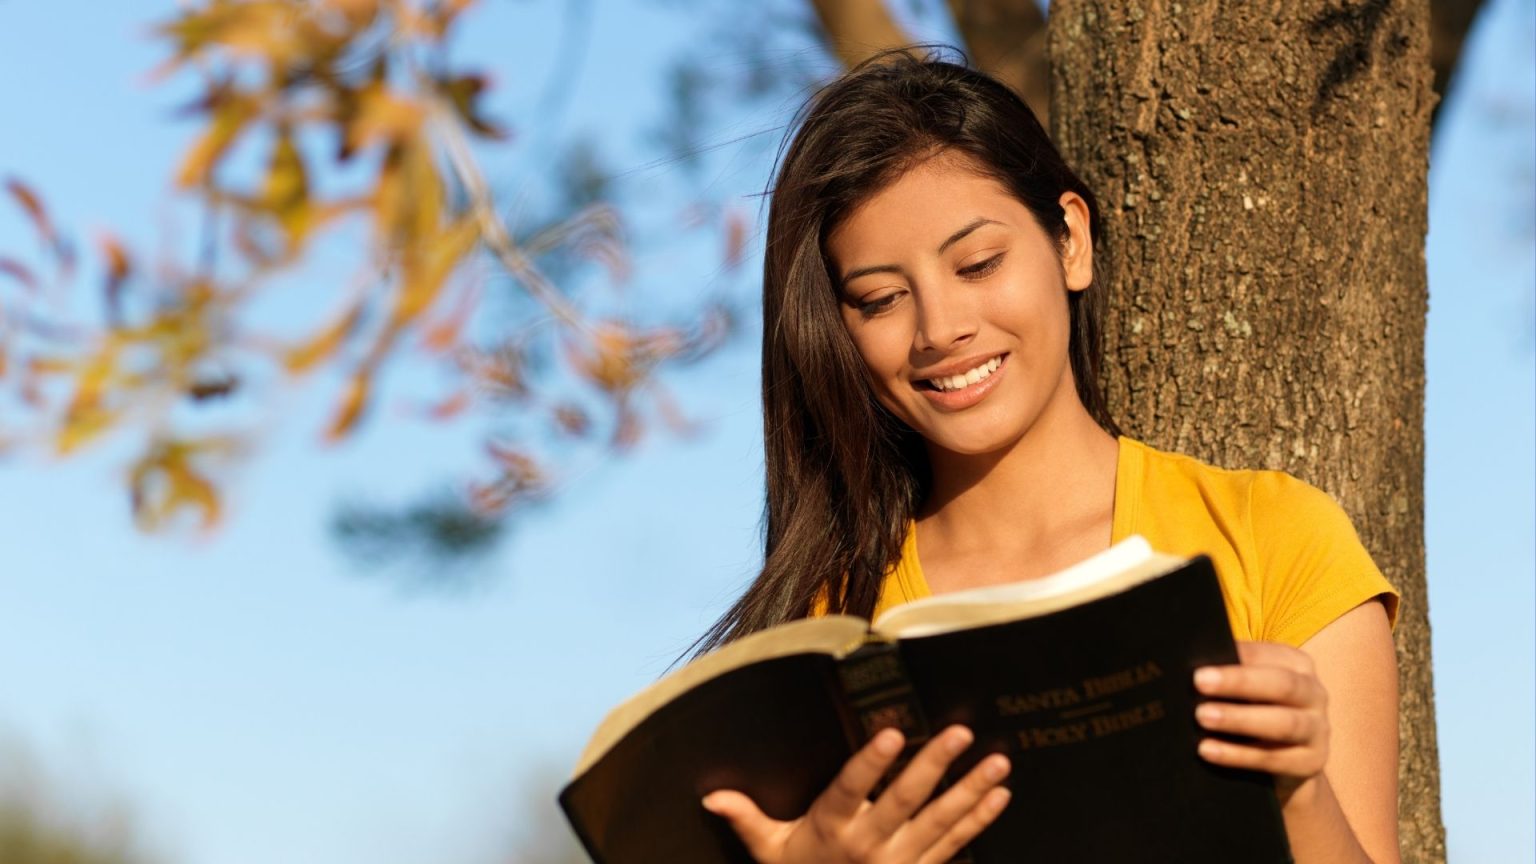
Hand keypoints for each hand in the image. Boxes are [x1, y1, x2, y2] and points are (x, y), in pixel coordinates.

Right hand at [701, 725, 1010, 863]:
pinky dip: (979, 821)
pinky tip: (1001, 795)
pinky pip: (955, 845)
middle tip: (959, 733)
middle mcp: (868, 845)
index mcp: (830, 829)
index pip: (851, 790)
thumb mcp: (770, 852)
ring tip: (998, 762)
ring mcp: (900, 862)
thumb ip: (746, 818)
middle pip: (904, 801)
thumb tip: (711, 795)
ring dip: (971, 791)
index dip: (870, 763)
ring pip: (940, 822)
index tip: (892, 733)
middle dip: (934, 766)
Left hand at [1193, 641, 1328, 803]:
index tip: (1204, 659)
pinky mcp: (1311, 764)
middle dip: (1239, 682)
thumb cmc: (1255, 711)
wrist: (1287, 765)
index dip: (1238, 656)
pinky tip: (1207, 750)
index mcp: (1297, 665)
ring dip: (1239, 719)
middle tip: (1198, 681)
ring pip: (1282, 723)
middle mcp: (1314, 694)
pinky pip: (1273, 759)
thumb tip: (1183, 659)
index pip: (1269, 655)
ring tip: (1201, 716)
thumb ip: (1228, 673)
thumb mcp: (1248, 690)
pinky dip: (1238, 755)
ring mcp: (1318, 730)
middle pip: (1281, 685)